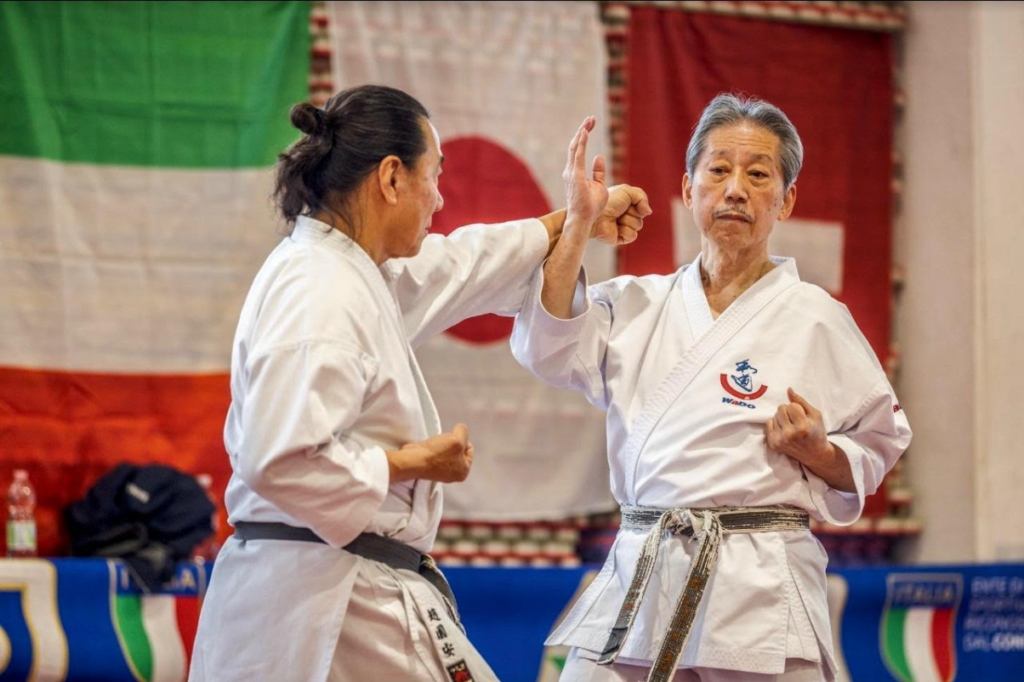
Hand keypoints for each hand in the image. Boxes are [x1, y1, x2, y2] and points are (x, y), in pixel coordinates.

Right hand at [389, 423, 473, 483]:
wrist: (414, 460)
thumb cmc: (436, 454)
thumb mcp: (457, 438)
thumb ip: (463, 431)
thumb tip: (461, 430)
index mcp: (463, 472)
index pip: (469, 448)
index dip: (461, 439)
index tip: (451, 442)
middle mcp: (453, 474)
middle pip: (458, 449)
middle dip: (451, 442)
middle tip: (443, 444)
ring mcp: (441, 471)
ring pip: (447, 449)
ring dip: (442, 444)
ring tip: (435, 446)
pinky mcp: (430, 467)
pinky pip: (436, 452)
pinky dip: (434, 448)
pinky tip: (430, 448)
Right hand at [563, 117, 608, 231]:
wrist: (584, 220)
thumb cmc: (591, 206)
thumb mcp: (599, 185)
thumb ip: (598, 171)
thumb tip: (599, 156)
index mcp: (575, 172)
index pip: (578, 149)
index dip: (584, 135)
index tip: (591, 124)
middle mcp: (570, 170)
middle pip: (575, 145)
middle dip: (583, 130)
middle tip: (591, 118)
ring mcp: (571, 173)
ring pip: (575, 147)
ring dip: (582, 132)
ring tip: (589, 121)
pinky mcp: (575, 176)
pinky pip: (578, 155)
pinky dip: (581, 142)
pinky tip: (585, 132)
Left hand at [593, 184, 651, 244]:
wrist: (596, 215)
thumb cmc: (609, 201)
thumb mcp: (627, 191)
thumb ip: (642, 197)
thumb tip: (648, 212)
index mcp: (627, 204)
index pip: (642, 206)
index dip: (638, 204)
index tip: (627, 201)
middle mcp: (626, 215)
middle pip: (641, 216)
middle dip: (632, 212)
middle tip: (619, 210)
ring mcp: (623, 227)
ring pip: (638, 225)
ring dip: (627, 220)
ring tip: (616, 219)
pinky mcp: (620, 238)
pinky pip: (633, 236)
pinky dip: (625, 231)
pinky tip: (616, 228)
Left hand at [765, 389, 832, 467]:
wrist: (815, 454)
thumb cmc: (816, 432)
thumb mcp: (815, 415)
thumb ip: (801, 401)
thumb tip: (788, 389)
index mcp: (803, 427)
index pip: (791, 405)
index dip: (797, 408)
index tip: (802, 416)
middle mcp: (790, 434)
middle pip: (780, 409)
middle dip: (788, 412)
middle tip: (796, 420)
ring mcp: (780, 440)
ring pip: (774, 416)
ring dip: (782, 418)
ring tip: (791, 426)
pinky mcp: (773, 444)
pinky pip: (768, 424)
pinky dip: (775, 424)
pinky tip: (784, 430)